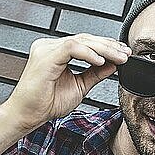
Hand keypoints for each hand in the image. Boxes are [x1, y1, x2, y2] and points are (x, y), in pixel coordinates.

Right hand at [2, 33, 130, 129]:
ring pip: (81, 41)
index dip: (106, 46)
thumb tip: (113, 64)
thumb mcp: (80, 86)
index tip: (123, 54)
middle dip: (109, 46)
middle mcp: (50, 46)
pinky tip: (101, 61)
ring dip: (103, 49)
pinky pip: (71, 48)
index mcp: (56, 51)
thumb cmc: (47, 103)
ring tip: (119, 57)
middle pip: (85, 39)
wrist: (28, 115)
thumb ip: (95, 73)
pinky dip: (88, 53)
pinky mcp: (45, 56)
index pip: (85, 42)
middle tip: (126, 54)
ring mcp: (46, 49)